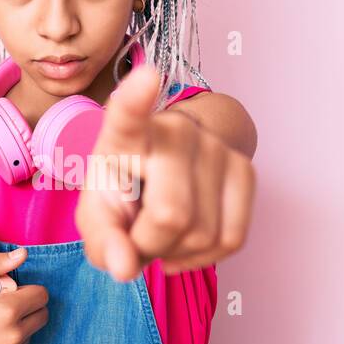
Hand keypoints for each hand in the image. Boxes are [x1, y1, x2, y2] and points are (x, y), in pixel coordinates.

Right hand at [0, 248, 49, 343]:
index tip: (10, 295)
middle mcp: (13, 338)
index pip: (41, 296)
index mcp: (5, 311)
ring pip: (29, 337)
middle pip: (41, 316)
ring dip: (16, 331)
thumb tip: (21, 254)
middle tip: (0, 311)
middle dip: (26, 309)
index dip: (27, 291)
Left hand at [75, 64, 254, 280]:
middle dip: (151, 245)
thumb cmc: (126, 191)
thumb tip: (125, 267)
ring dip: (179, 252)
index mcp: (125, 136)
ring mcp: (214, 147)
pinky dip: (207, 257)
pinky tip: (187, 244)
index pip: (128, 116)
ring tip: (163, 233)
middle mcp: (174, 132)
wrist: (169, 170)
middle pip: (171, 215)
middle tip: (140, 235)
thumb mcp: (98, 215)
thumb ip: (102, 243)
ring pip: (205, 234)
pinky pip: (233, 238)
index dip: (136, 99)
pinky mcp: (245, 168)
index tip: (148, 77)